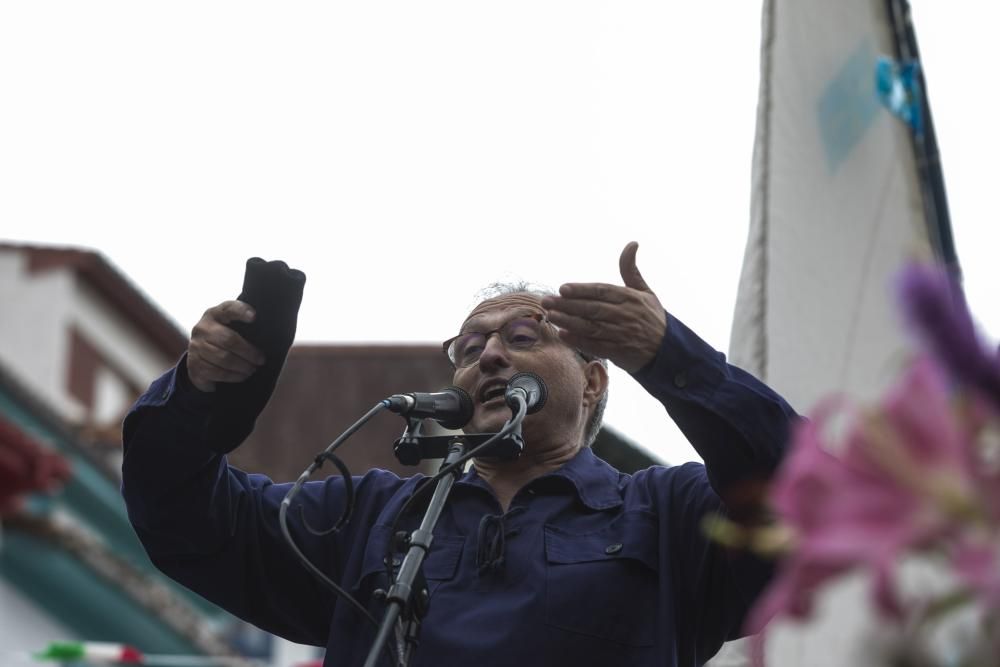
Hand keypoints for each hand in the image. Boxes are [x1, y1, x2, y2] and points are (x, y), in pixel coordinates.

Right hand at [186, 300, 265, 391]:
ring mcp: (195, 346)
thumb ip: (247, 326)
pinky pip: (216, 372)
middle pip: (229, 340)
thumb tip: (274, 332)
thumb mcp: (232, 327)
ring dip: (242, 367)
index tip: (254, 317)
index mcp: (215, 314)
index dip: (241, 311)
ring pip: (223, 358)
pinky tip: (242, 376)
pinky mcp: (193, 364)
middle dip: (249, 352)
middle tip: (261, 360)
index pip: (228, 308)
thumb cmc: (225, 338)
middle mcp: (202, 328)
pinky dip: (233, 376)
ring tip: (252, 370)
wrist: (200, 356)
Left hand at [541, 242, 666, 372]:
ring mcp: (621, 334)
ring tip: (550, 315)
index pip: (601, 291)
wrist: (668, 350)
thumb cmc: (653, 317)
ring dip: (568, 321)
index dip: (581, 290)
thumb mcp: (645, 291)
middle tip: (546, 301)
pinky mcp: (619, 352)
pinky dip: (578, 340)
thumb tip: (632, 243)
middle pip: (592, 308)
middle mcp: (625, 315)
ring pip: (590, 326)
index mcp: (630, 298)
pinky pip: (595, 345)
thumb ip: (631, 269)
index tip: (562, 288)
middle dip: (567, 305)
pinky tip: (563, 334)